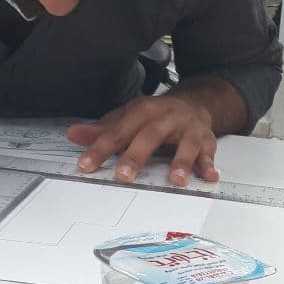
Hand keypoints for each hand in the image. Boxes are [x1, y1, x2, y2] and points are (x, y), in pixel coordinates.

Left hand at [66, 95, 218, 186]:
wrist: (193, 103)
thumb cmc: (155, 116)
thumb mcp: (128, 118)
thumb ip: (103, 130)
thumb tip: (73, 135)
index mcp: (143, 111)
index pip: (119, 131)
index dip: (101, 148)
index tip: (86, 165)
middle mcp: (166, 117)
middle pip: (150, 135)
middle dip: (137, 156)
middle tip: (123, 176)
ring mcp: (188, 129)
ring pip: (186, 144)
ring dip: (182, 161)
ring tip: (176, 180)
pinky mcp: (206, 140)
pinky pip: (209, 153)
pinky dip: (210, 165)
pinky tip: (209, 177)